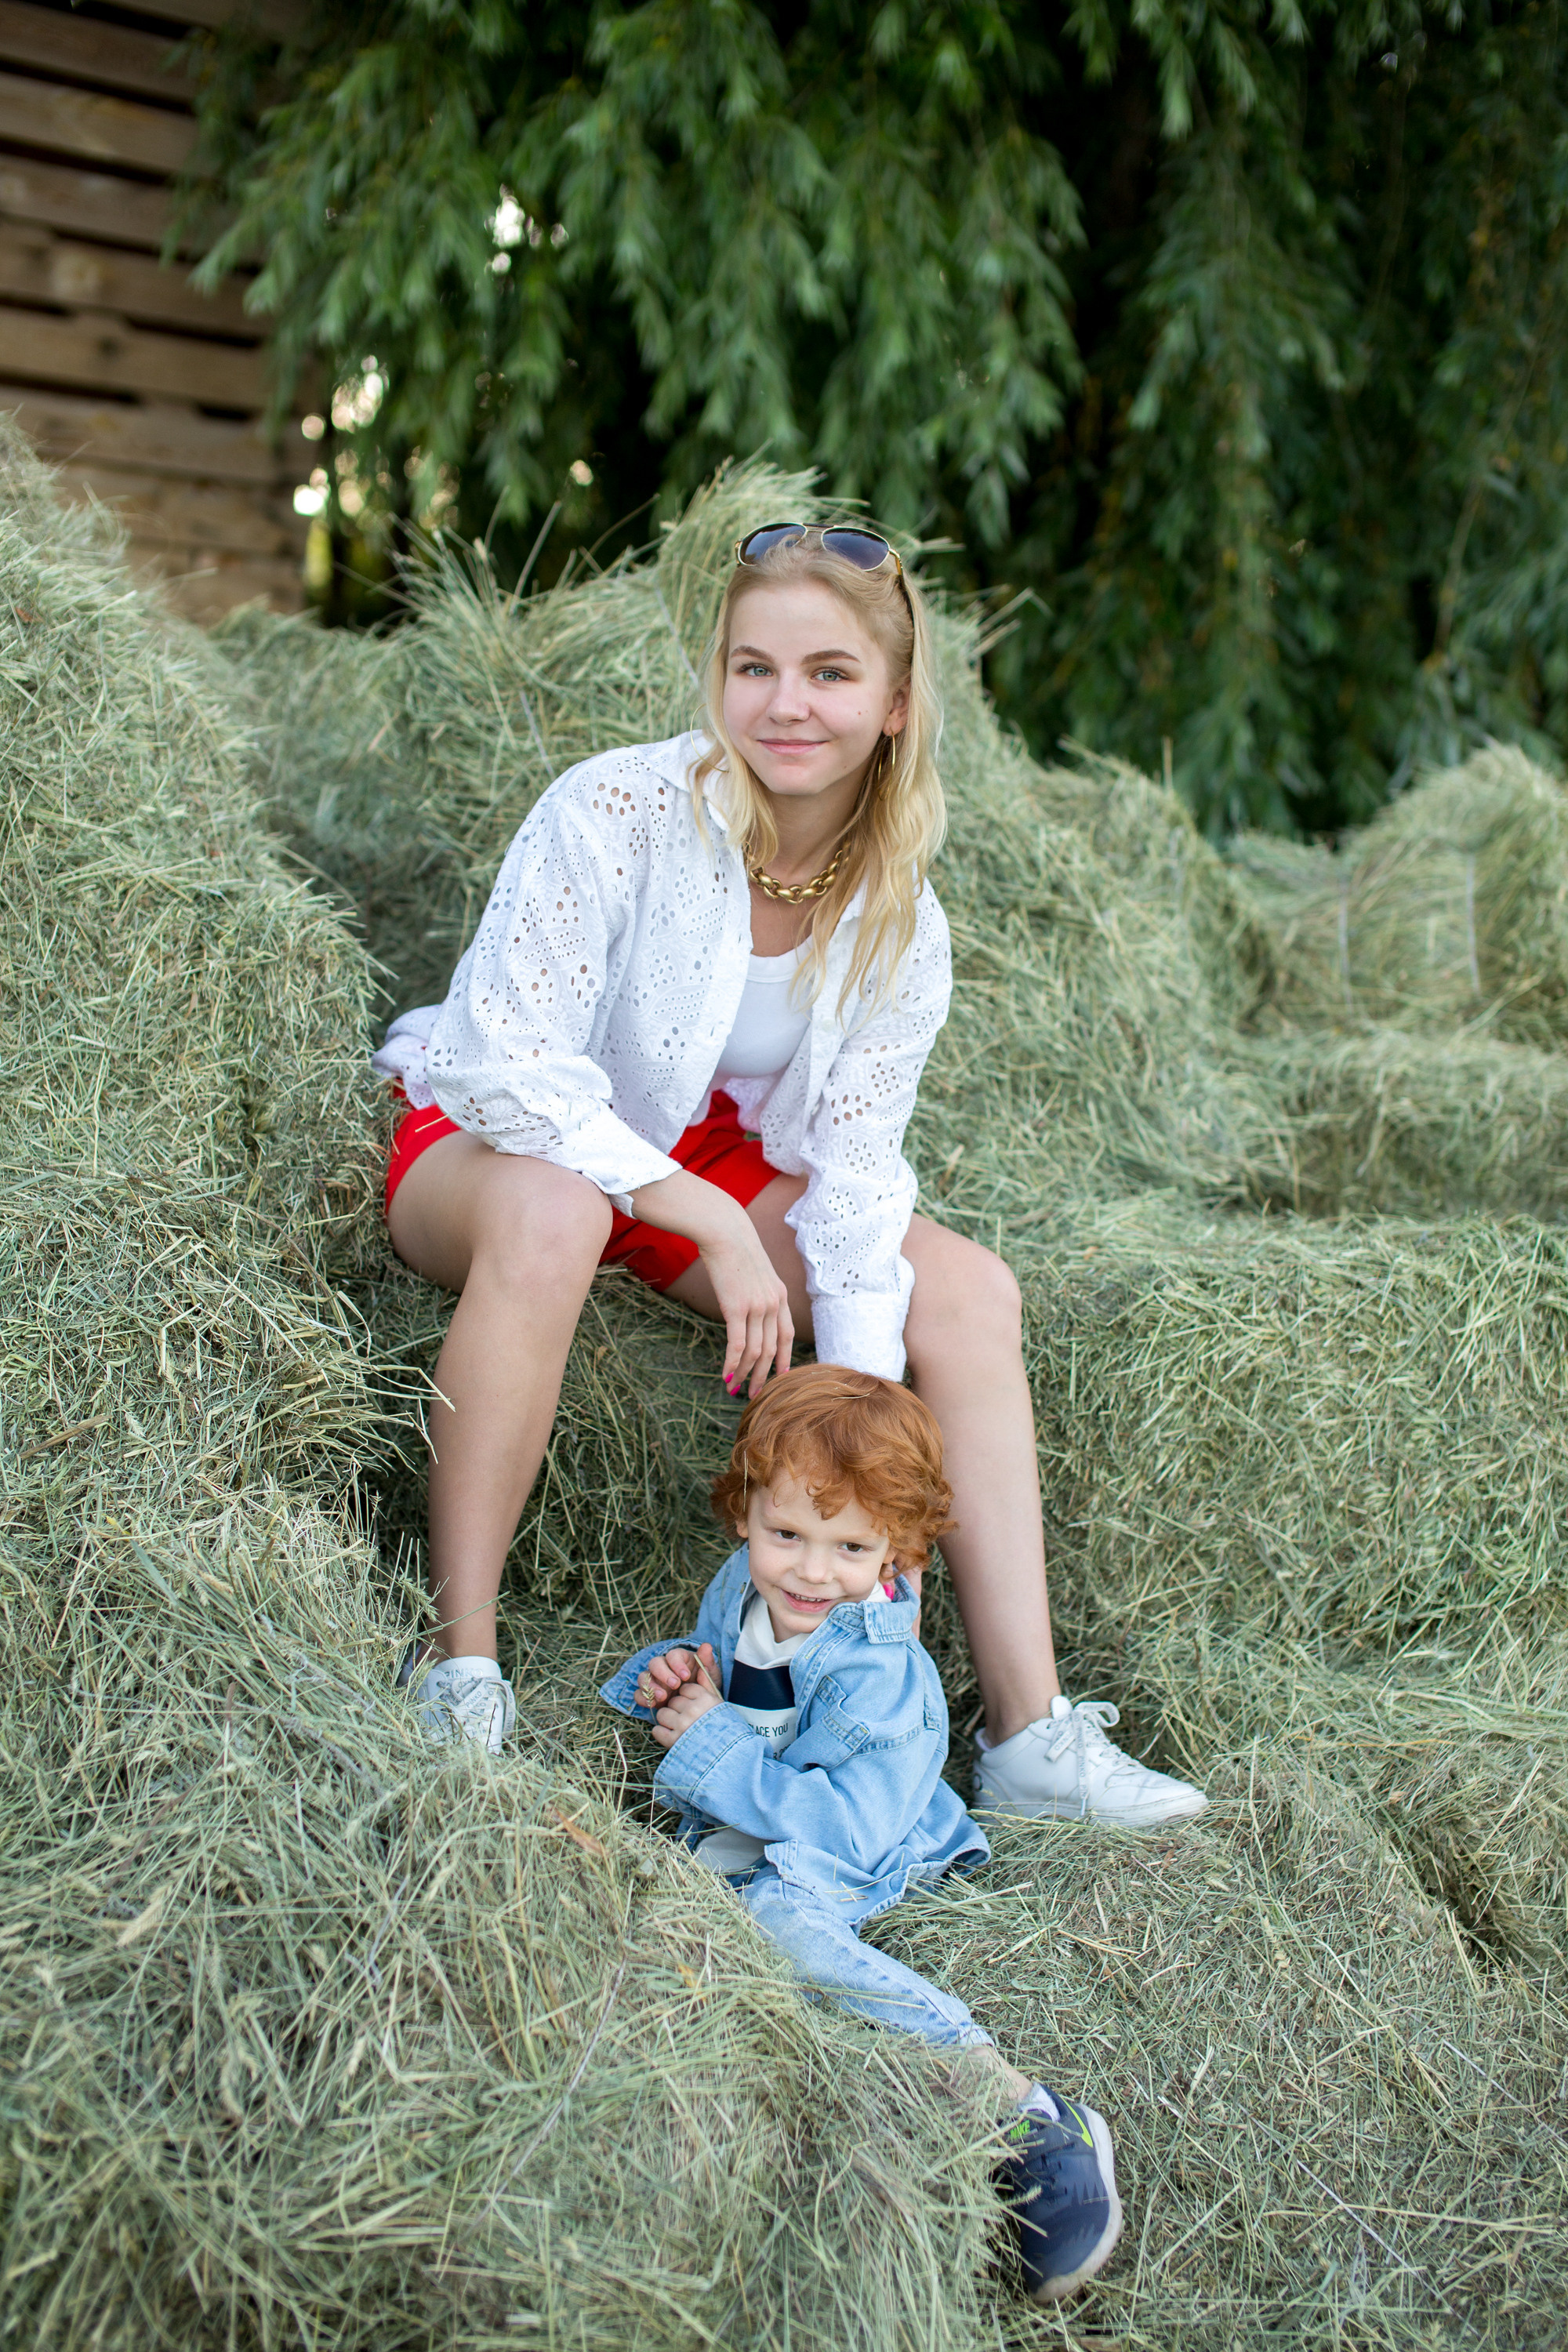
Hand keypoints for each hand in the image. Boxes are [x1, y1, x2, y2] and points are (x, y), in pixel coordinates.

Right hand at [625, 1170, 791, 1397]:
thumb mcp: (756, 1271)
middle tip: (754, 1394)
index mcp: (780, 1296)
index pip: (787, 1335)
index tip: (779, 1377)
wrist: (725, 1232)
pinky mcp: (737, 1308)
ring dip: (745, 1374)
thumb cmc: (735, 1249)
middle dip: (763, 1375)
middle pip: (771, 1350)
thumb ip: (758, 1291)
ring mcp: (757, 1307)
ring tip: (735, 1389)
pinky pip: (738, 1345)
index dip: (784, 1359)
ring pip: (755, 1352)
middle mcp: (773, 1304)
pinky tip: (726, 1376)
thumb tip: (748, 1309)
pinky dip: (732, 1364)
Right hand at [635, 1643, 719, 1711]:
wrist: (698, 1705)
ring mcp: (654, 1681)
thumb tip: (706, 1646)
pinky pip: (638, 1693)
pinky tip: (652, 1704)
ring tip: (663, 1697)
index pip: (672, 1655)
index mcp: (678, 1659)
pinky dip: (642, 1698)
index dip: (677, 1664)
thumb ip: (707, 1661)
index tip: (686, 1676)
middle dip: (663, 1673)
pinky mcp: (648, 1695)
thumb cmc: (704, 1686)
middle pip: (655, 1663)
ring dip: (651, 1686)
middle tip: (675, 1685)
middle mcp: (663, 1667)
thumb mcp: (710, 1675)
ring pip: (643, 1677)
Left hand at [651, 1678, 721, 1749]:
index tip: (694, 1707)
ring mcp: (682, 1725)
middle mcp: (693, 1710)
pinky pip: (657, 1731)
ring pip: (662, 1714)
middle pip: (673, 1701)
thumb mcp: (718, 1703)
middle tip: (687, 1720)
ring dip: (668, 1720)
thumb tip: (702, 1658)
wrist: (727, 1756)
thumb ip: (707, 1682)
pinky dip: (662, 1734)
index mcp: (705, 1699)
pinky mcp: (673, 1741)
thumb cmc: (722, 1728)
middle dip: (677, 1709)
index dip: (688, 1698)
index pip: (685, 1689)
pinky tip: (673, 1737)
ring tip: (679, 1728)